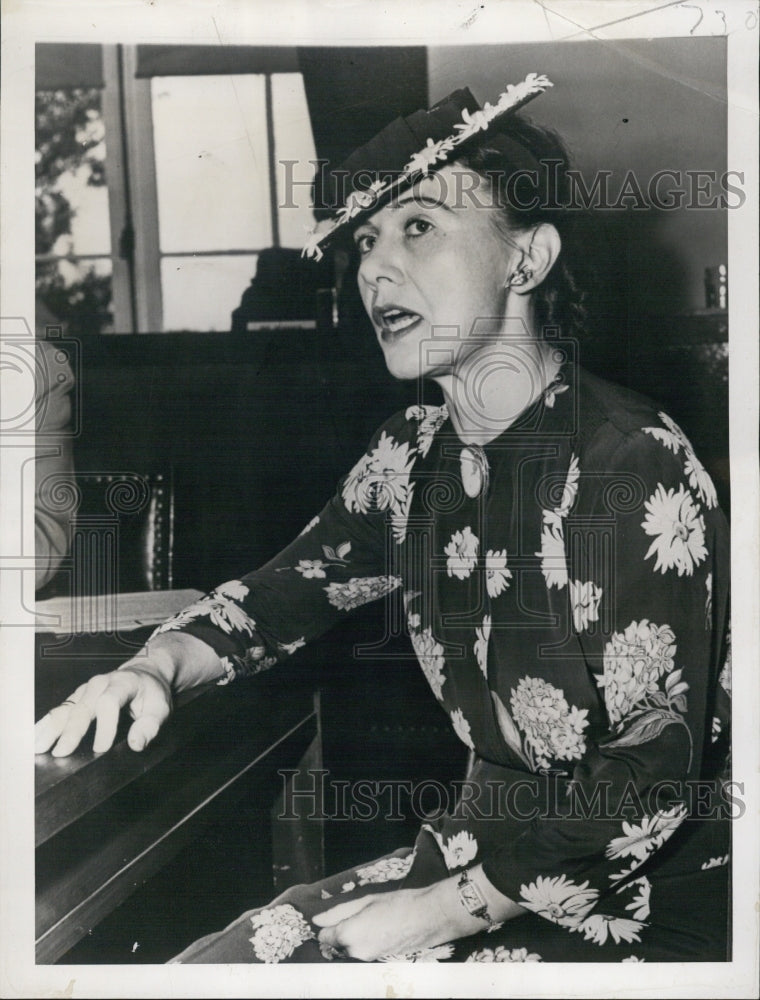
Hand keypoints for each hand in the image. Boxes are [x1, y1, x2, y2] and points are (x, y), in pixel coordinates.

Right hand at [34, 661, 172, 756]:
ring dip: (52, 728)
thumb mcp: (161, 708)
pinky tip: (36, 738)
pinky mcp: (77, 697)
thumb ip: (150, 726)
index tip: (101, 749)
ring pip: (67, 708)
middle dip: (71, 731)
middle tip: (61, 753)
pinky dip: (47, 724)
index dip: (105, 726)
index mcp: (123, 683)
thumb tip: (136, 744)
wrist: (145, 674)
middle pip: (83, 707)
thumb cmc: (152, 693)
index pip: (110, 702)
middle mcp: (100, 684)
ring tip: (38, 747)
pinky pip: (60, 710)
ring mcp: (86, 690)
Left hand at [312, 887, 455, 961]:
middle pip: (338, 945)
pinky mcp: (380, 963)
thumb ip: (338, 911)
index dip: (329, 925)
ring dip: (356, 938)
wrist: (429, 918)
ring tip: (375, 922)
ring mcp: (369, 961)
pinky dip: (368, 943)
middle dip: (344, 932)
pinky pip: (365, 953)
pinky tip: (383, 930)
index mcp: (349, 934)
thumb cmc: (399, 904)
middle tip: (362, 915)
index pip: (325, 937)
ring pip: (352, 950)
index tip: (338, 917)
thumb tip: (317, 920)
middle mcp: (356, 953)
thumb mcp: (366, 900)